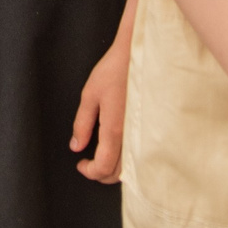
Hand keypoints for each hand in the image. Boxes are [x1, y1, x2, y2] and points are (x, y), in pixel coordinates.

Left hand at [71, 33, 130, 183]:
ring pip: (133, 166)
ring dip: (116, 169)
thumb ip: (82, 123)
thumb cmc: (116, 69)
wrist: (140, 53)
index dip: (89, 171)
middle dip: (101, 174)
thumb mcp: (90, 94)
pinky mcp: (152, 127)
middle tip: (89, 164)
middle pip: (119, 173)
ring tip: (103, 157)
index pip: (103, 166)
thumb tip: (76, 146)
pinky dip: (131, 160)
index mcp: (114, 129)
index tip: (81, 163)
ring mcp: (144, 133)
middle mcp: (132, 136)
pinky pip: (142, 154)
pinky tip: (121, 149)